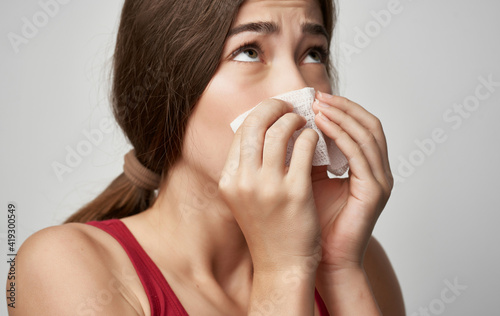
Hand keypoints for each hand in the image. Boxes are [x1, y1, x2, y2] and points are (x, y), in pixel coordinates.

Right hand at [218, 98, 321, 272]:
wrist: (283, 266)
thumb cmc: (269, 230)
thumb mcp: (246, 197)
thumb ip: (249, 166)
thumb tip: (262, 130)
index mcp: (228, 180)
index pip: (241, 132)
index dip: (259, 114)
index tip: (274, 109)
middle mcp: (243, 180)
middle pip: (256, 124)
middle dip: (275, 107)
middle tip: (290, 106)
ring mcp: (268, 186)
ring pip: (281, 131)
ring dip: (295, 119)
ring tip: (305, 122)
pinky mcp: (295, 192)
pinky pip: (304, 147)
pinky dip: (311, 136)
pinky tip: (316, 139)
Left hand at [310, 91, 393, 272]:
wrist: (319, 259)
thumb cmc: (310, 222)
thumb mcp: (306, 179)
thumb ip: (305, 154)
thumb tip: (288, 125)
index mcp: (365, 168)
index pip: (359, 126)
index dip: (341, 109)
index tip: (315, 98)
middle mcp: (378, 171)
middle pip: (368, 124)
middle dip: (342, 107)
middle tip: (317, 96)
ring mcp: (380, 181)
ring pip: (367, 135)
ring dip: (342, 116)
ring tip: (317, 106)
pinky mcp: (374, 192)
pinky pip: (360, 155)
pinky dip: (341, 136)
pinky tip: (321, 125)